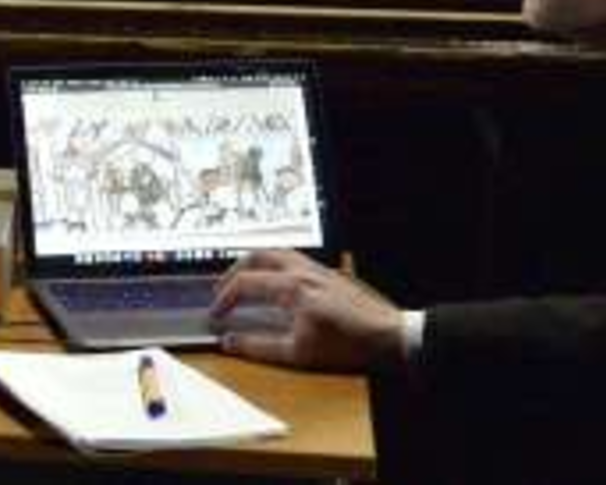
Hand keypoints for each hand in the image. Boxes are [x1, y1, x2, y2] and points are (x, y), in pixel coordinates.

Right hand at [209, 249, 405, 373]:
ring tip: (247, 280)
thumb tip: (230, 343)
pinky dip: (276, 266)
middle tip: (223, 289)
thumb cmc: (347, 345)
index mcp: (292, 287)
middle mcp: (303, 271)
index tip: (216, 315)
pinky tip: (280, 283)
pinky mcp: (330, 275)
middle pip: (258, 256)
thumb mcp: (297, 353)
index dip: (224, 299)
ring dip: (256, 264)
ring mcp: (318, 270)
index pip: (245, 284)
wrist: (388, 337)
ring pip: (277, 253)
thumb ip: (258, 347)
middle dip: (235, 271)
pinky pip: (294, 259)